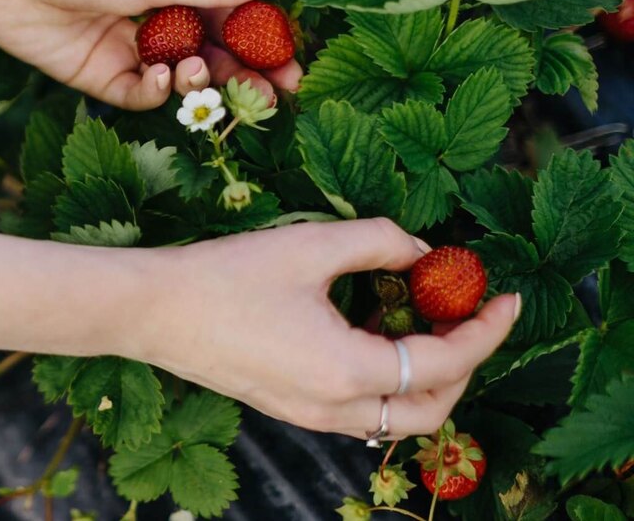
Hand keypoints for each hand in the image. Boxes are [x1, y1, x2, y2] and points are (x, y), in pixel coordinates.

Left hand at [0, 0, 303, 109]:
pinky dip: (154, 92)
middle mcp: (153, 20)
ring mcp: (125, 50)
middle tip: (268, 98)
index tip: (293, 73)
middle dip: (239, 78)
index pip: (230, 22)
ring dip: (196, 82)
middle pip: (209, 59)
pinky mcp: (94, 76)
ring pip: (177, 81)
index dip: (261, 48)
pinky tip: (160, 76)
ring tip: (197, 71)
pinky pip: (138, 95)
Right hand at [130, 219, 519, 438]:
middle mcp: (333, 408)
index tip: (507, 297)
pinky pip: (357, 409)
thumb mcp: (310, 245)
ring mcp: (307, 414)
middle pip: (429, 410)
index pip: (444, 363)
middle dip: (464, 366)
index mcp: (347, 372)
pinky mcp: (287, 406)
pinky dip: (384, 381)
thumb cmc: (224, 276)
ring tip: (421, 319)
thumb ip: (380, 241)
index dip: (486, 330)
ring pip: (392, 417)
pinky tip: (370, 331)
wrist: (151, 311)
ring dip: (423, 377)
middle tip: (468, 316)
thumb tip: (421, 251)